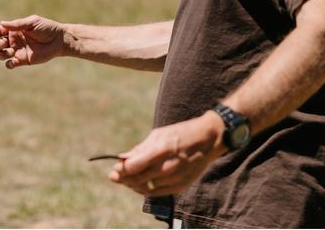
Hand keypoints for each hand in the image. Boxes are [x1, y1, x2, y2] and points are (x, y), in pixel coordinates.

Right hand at [0, 15, 65, 68]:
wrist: (58, 40)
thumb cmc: (47, 28)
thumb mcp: (32, 23)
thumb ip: (17, 24)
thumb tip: (2, 23)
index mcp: (14, 30)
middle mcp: (14, 40)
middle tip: (3, 43)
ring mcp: (18, 50)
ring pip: (1, 55)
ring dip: (1, 54)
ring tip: (11, 51)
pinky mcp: (23, 60)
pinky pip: (10, 64)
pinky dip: (9, 64)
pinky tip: (15, 60)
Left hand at [108, 110, 226, 195]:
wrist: (209, 139)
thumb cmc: (182, 133)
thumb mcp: (159, 134)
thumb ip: (140, 149)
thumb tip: (122, 159)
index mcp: (161, 150)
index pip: (132, 167)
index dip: (121, 169)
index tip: (115, 168)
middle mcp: (168, 167)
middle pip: (137, 180)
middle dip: (123, 179)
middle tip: (115, 176)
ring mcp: (175, 178)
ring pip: (146, 188)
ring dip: (134, 184)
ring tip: (127, 179)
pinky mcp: (181, 186)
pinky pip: (157, 192)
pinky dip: (147, 188)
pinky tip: (141, 183)